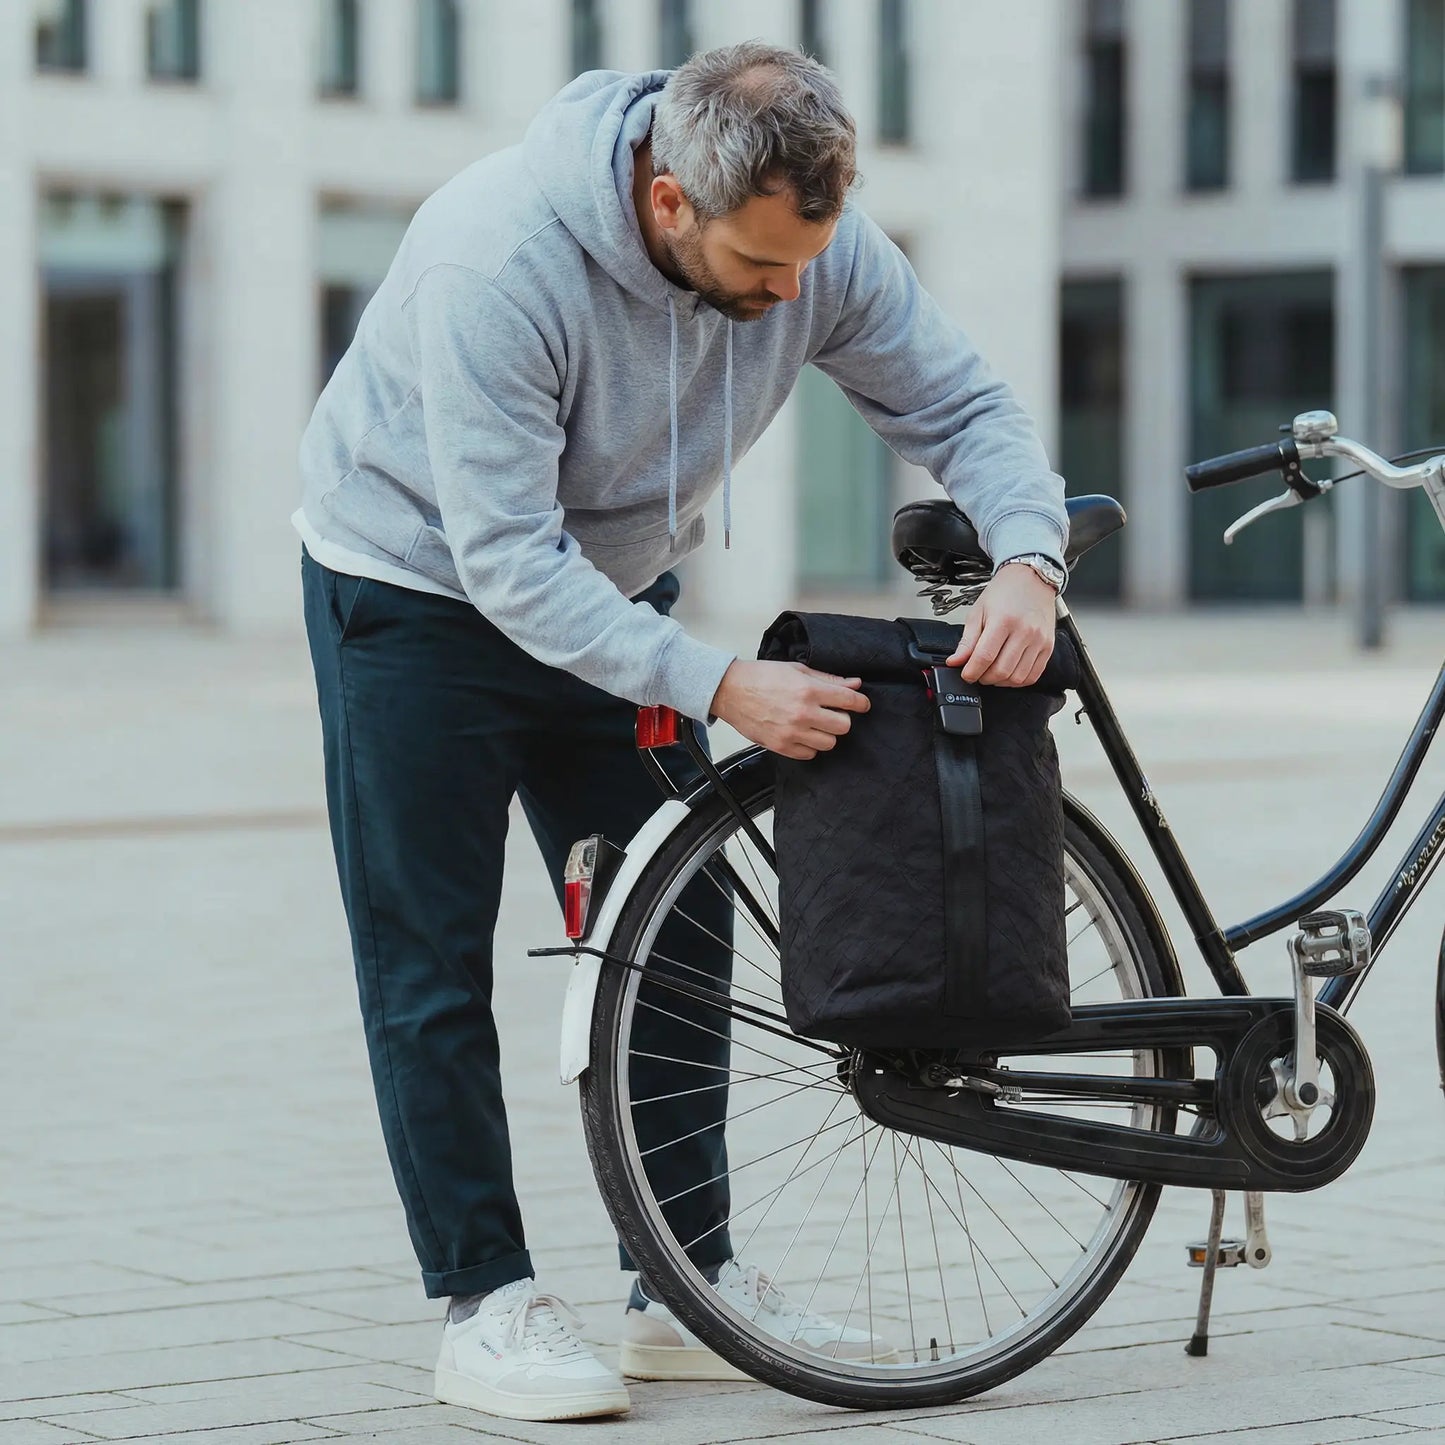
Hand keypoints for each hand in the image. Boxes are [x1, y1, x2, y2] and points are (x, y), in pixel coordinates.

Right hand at [710, 659, 870, 759]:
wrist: (731, 691)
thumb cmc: (761, 677)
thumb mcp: (797, 670)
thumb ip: (828, 679)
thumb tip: (854, 684)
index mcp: (808, 690)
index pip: (849, 700)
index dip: (861, 703)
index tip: (862, 704)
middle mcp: (802, 713)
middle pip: (843, 726)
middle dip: (842, 719)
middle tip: (832, 713)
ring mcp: (792, 732)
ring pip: (829, 743)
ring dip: (826, 734)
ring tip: (815, 724)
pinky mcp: (781, 746)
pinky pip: (809, 754)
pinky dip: (810, 746)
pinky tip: (802, 734)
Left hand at [947, 564, 1056, 686]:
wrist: (1031, 578)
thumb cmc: (1004, 592)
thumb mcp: (978, 612)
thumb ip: (967, 640)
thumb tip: (955, 662)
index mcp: (1003, 620)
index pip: (985, 656)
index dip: (971, 671)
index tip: (966, 674)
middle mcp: (1025, 631)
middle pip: (1001, 670)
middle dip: (984, 678)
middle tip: (977, 673)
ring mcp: (1039, 640)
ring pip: (1017, 677)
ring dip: (1000, 681)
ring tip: (992, 672)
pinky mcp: (1048, 646)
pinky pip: (1033, 675)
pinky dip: (1018, 681)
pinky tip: (1008, 673)